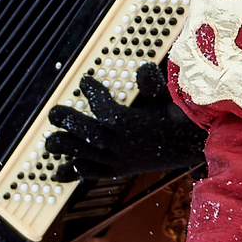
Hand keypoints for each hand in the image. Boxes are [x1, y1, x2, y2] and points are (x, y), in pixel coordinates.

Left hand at [43, 60, 204, 181]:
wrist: (191, 145)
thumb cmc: (180, 117)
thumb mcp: (170, 96)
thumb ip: (155, 84)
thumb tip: (142, 68)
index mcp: (132, 124)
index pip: (105, 109)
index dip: (93, 94)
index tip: (85, 82)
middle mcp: (122, 144)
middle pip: (89, 134)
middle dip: (69, 122)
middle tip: (54, 112)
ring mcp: (119, 159)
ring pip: (87, 155)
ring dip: (67, 148)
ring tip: (50, 142)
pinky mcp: (120, 170)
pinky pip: (95, 173)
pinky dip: (78, 171)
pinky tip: (61, 170)